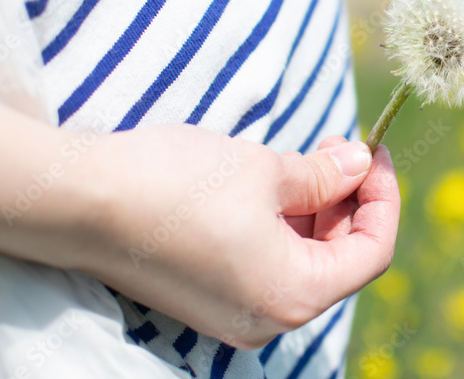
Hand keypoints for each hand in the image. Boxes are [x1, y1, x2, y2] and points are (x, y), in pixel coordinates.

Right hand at [0, 87, 400, 349]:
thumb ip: (326, 174)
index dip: (383, 197)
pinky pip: (267, 262)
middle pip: (338, 259)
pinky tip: (279, 180)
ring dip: (317, 207)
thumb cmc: (177, 184)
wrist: (80, 199)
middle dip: (350, 199)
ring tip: (312, 155)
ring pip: (302, 259)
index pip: (372, 252)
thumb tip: (360, 163)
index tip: (375, 150)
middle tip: (342, 146)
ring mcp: (235, 310)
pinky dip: (283, 223)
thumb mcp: (266, 170)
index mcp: (294, 295)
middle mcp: (268, 317)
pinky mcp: (208, 294)